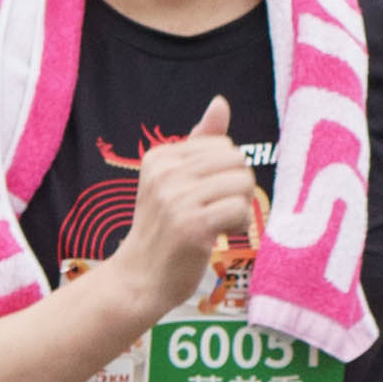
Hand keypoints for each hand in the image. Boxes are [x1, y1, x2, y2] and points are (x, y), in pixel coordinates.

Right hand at [115, 96, 263, 320]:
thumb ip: (200, 142)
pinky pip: (239, 209)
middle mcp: (165, 173)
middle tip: (218, 210)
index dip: (226, 171)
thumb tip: (220, 103)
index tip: (206, 195)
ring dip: (241, 207)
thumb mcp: (175, 180)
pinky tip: (220, 234)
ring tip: (219, 222)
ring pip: (242, 183)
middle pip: (237, 161)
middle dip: (239, 187)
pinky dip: (238, 224)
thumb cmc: (164, 228)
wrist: (139, 278)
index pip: (222, 144)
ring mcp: (176, 199)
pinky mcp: (191, 226)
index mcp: (159, 156)